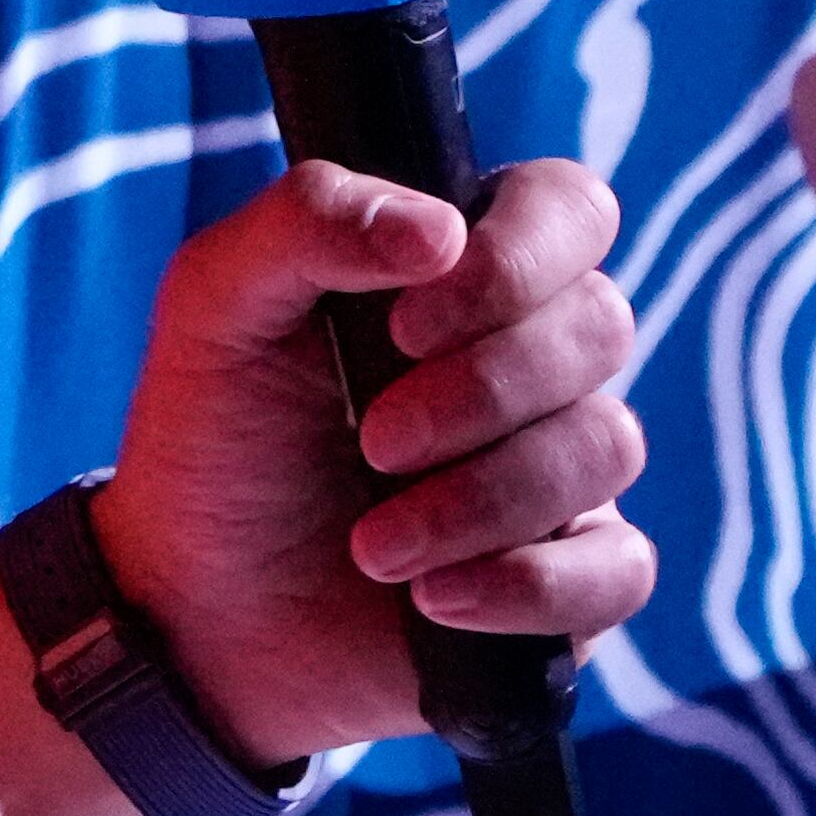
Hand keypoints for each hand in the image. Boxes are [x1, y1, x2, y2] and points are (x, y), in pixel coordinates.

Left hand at [90, 156, 648, 762]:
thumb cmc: (214, 435)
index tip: (406, 325)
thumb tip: (438, 229)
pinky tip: (435, 600)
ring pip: (607, 446)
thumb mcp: (216, 301)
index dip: (515, 259)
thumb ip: (307, 221)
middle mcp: (528, 355)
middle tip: (371, 441)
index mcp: (460, 267)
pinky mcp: (567, 575)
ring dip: (483, 500)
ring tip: (373, 546)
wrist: (193, 605)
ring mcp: (557, 466)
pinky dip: (531, 586)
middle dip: (481, 392)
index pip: (568, 209)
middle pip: (601, 326)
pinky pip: (621, 568)